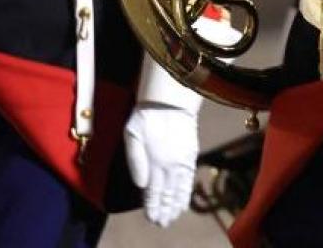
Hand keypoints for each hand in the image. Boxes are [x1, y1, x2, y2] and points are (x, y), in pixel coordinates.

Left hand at [124, 103, 198, 226]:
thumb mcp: (132, 134)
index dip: (152, 206)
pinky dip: (187, 190)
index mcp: (156, 162)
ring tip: (173, 216)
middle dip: (164, 210)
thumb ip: (135, 160)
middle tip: (162, 223)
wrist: (171, 99)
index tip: (152, 218)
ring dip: (176, 204)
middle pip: (167, 193)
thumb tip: (140, 184)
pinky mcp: (191, 153)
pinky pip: (189, 177)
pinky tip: (185, 198)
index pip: (153, 191)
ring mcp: (183, 159)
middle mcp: (171, 164)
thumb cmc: (146, 116)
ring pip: (180, 188)